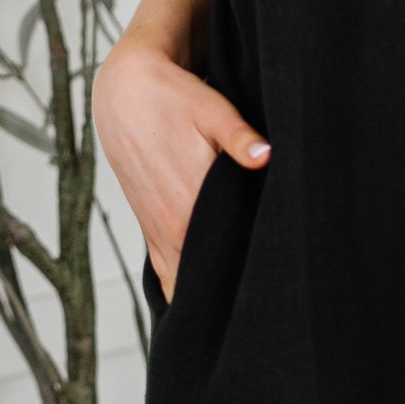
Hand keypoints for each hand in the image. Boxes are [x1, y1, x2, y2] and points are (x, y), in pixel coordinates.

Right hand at [93, 34, 268, 300]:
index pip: (228, 262)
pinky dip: (184, 287)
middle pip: (207, 283)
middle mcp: (171, 229)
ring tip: (237, 310)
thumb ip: (241, 139)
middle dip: (234, 296)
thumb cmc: (172, 99)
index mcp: (190, 208)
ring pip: (183, 286)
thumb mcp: (212, 112)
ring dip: (206, 296)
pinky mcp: (150, 230)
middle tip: (270, 305)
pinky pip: (166, 275)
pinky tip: (202, 300)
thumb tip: (267, 156)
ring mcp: (158, 233)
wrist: (125, 93)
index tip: (279, 288)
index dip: (253, 278)